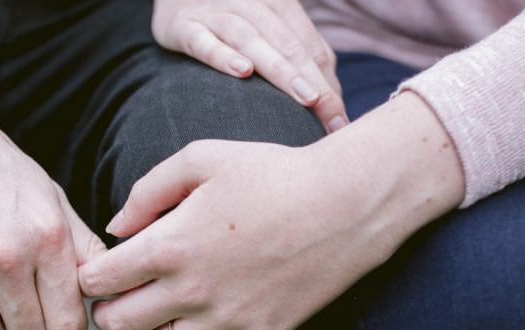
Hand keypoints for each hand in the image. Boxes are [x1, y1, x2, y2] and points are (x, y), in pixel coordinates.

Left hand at [79, 93, 463, 329]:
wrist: (347, 203)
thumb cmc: (274, 172)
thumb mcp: (202, 159)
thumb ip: (148, 191)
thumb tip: (115, 228)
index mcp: (170, 244)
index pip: (100, 279)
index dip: (88, 278)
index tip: (96, 273)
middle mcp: (191, 289)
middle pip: (120, 322)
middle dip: (105, 314)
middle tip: (108, 304)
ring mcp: (226, 320)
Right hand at [152, 0, 347, 131]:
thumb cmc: (230, 17)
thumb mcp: (268, 26)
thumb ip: (300, 54)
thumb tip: (334, 100)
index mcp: (279, 5)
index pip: (309, 46)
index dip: (328, 82)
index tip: (340, 122)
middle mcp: (251, 4)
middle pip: (287, 43)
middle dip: (312, 80)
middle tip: (332, 116)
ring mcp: (216, 13)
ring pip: (253, 40)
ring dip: (280, 69)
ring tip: (305, 97)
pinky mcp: (183, 25)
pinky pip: (205, 41)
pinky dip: (223, 55)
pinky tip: (242, 72)